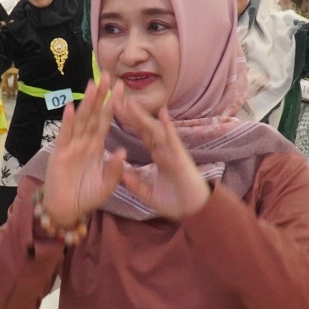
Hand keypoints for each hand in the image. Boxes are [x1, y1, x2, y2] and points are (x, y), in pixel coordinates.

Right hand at [41, 80, 126, 227]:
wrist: (66, 211)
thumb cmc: (86, 197)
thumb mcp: (107, 186)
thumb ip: (115, 170)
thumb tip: (122, 151)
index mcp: (97, 147)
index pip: (107, 121)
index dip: (113, 105)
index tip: (121, 88)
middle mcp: (84, 142)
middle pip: (94, 115)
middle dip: (100, 95)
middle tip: (107, 75)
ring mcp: (71, 146)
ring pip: (81, 121)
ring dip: (86, 103)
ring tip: (92, 85)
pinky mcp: (59, 154)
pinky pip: (65, 135)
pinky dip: (67, 122)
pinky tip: (71, 108)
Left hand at [114, 96, 211, 219]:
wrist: (192, 211)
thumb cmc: (174, 201)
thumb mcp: (147, 192)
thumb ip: (134, 182)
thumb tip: (121, 173)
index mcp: (158, 155)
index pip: (141, 134)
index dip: (130, 121)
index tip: (116, 108)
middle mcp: (165, 149)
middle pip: (146, 127)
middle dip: (132, 113)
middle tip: (117, 98)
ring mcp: (172, 150)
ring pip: (155, 129)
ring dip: (143, 116)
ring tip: (130, 102)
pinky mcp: (180, 156)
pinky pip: (173, 138)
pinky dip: (168, 125)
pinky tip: (163, 112)